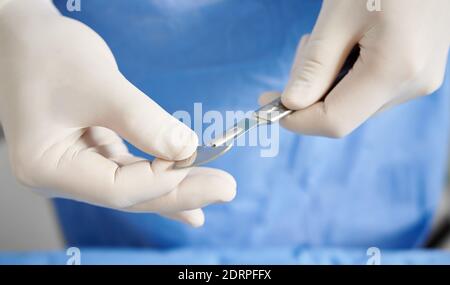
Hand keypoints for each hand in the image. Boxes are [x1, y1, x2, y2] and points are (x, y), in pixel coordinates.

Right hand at [0, 0, 235, 225]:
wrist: (26, 36)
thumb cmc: (49, 54)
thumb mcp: (100, 85)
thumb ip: (143, 121)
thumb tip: (187, 150)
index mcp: (48, 166)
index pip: (117, 188)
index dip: (164, 180)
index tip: (201, 162)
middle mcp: (59, 175)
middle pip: (130, 195)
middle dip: (180, 191)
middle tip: (226, 189)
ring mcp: (74, 166)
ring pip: (134, 186)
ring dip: (176, 186)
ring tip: (216, 191)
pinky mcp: (89, 153)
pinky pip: (130, 171)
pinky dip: (159, 176)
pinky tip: (186, 188)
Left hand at [260, 0, 449, 137]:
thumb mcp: (339, 15)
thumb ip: (315, 65)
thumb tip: (290, 104)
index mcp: (395, 70)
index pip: (335, 121)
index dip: (296, 119)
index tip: (267, 101)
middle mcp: (413, 84)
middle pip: (344, 112)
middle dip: (311, 91)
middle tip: (305, 49)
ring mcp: (420, 79)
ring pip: (355, 102)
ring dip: (329, 80)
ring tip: (334, 36)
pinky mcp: (419, 71)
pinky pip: (371, 88)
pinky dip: (349, 73)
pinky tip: (352, 41)